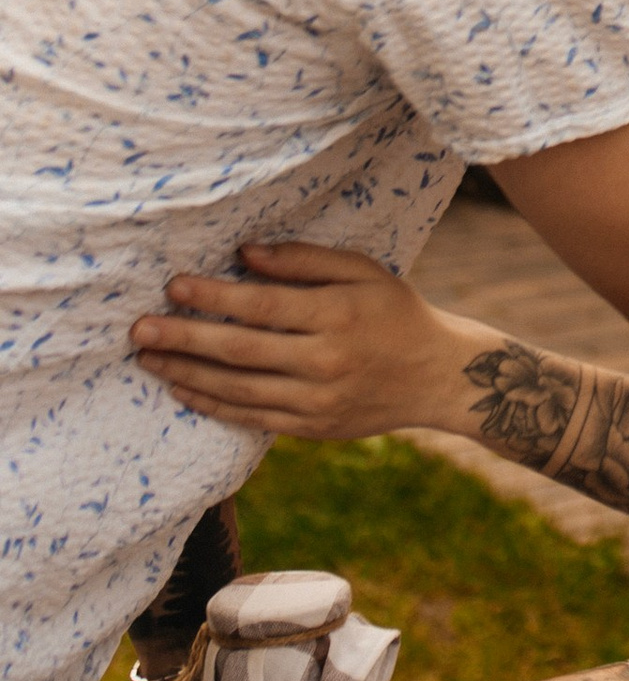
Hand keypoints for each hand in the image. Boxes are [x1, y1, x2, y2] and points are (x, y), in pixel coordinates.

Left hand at [129, 244, 468, 439]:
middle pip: (240, 351)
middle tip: (139, 329)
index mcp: (338, 315)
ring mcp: (317, 401)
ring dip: (187, 373)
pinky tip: (182, 388)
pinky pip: (251, 417)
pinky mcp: (311, 428)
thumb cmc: (396, 311)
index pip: (262, 305)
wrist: (437, 376)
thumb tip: (246, 252)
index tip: (173, 285)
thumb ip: (305, 260)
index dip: (215, 296)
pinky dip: (212, 404)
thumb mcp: (363, 272)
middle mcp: (325, 361)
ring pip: (238, 389)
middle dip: (184, 338)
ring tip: (149, 357)